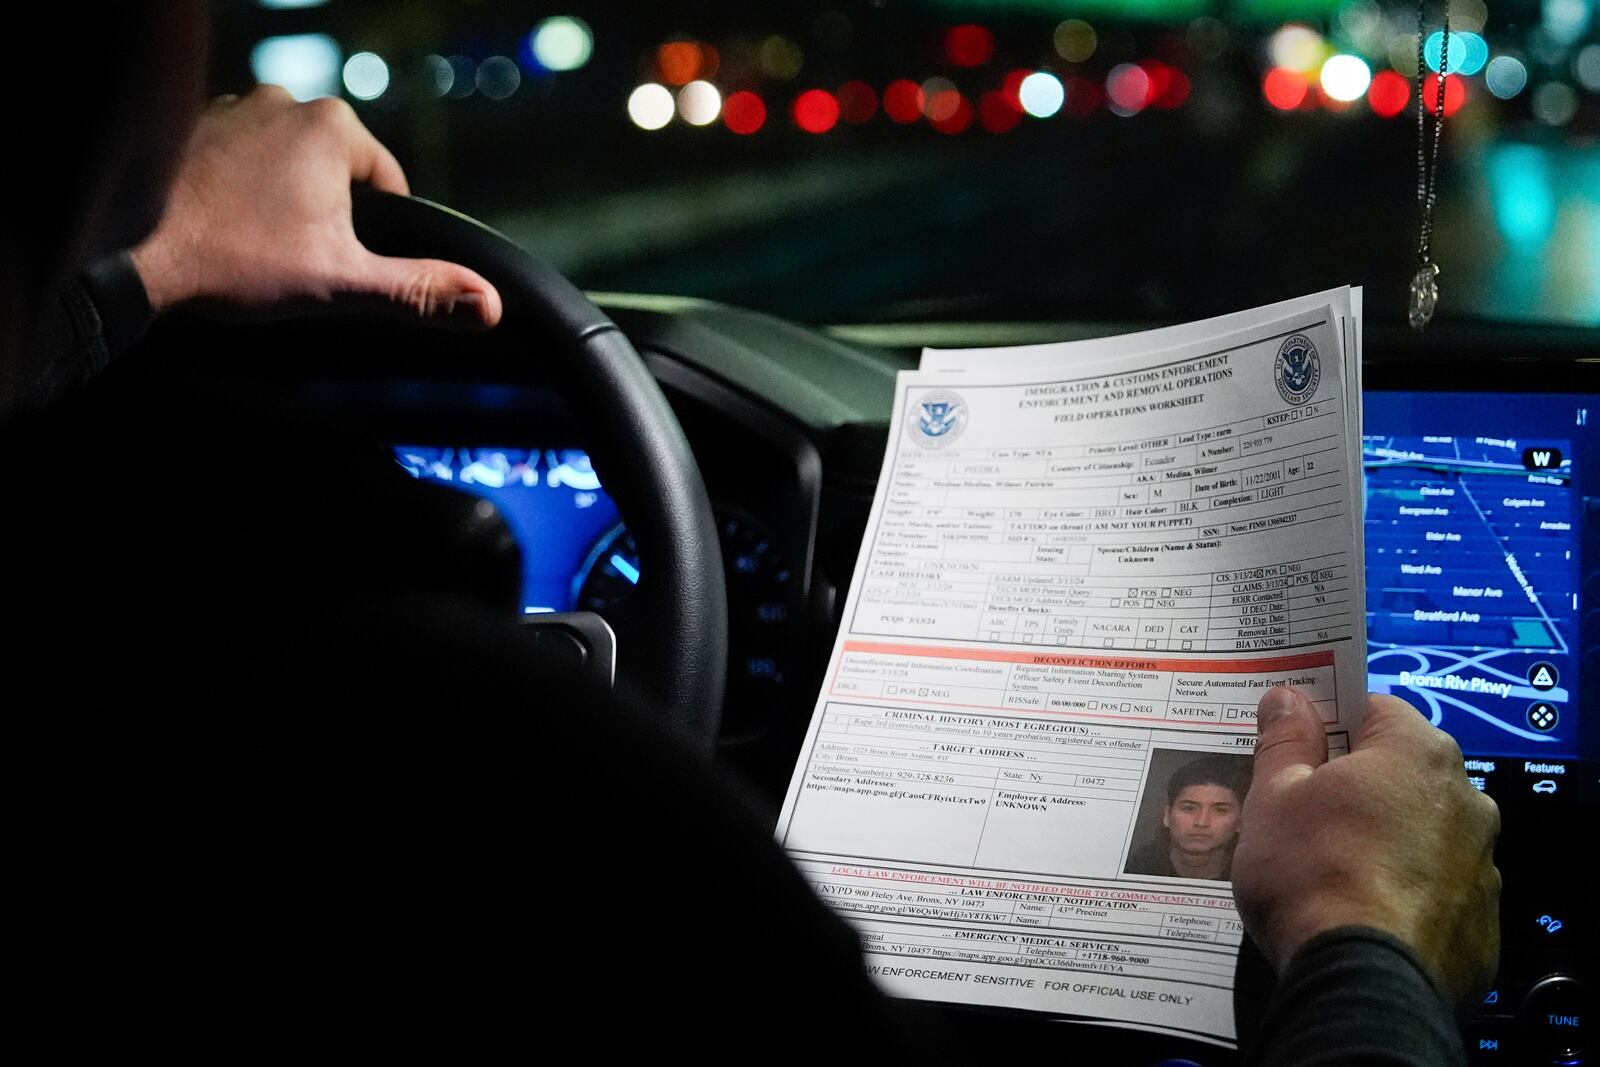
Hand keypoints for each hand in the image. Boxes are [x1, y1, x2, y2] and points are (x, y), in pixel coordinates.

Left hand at [129, 86, 501, 327]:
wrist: (134, 250)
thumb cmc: (240, 262)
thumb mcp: (344, 284)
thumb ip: (420, 291)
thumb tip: (489, 305)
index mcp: (335, 128)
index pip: (388, 184)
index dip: (375, 234)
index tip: (341, 262)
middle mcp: (287, 101)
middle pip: (339, 171)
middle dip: (328, 215)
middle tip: (296, 258)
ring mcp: (236, 107)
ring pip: (291, 164)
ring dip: (287, 201)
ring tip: (259, 244)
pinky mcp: (197, 125)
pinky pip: (245, 158)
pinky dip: (245, 190)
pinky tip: (227, 226)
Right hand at [1231, 687, 1500, 1006]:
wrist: (1361, 980)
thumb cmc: (1311, 872)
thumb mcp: (1274, 795)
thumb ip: (1285, 740)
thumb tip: (1289, 699)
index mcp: (1417, 752)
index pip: (1372, 710)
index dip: (1328, 724)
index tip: (1295, 749)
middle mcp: (1466, 799)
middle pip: (1400, 772)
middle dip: (1356, 785)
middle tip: (1302, 813)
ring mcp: (1481, 864)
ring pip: (1421, 832)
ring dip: (1385, 839)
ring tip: (1329, 871)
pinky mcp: (1481, 923)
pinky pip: (1436, 890)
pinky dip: (1405, 893)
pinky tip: (1362, 912)